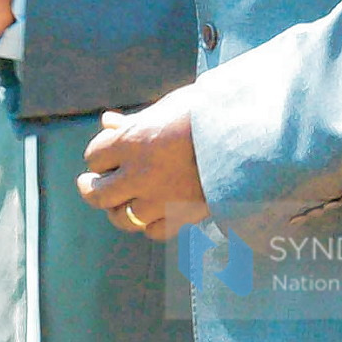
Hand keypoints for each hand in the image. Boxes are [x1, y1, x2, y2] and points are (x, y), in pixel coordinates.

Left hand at [77, 87, 207, 242]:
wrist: (249, 136)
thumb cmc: (205, 114)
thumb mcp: (165, 109)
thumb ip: (133, 121)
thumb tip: (107, 122)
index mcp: (131, 142)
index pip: (94, 156)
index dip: (99, 154)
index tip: (106, 152)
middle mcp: (140, 174)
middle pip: (97, 193)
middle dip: (91, 188)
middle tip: (91, 183)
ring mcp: (160, 200)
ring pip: (122, 218)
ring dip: (117, 210)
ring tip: (119, 202)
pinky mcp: (184, 216)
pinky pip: (154, 231)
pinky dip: (149, 224)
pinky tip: (151, 213)